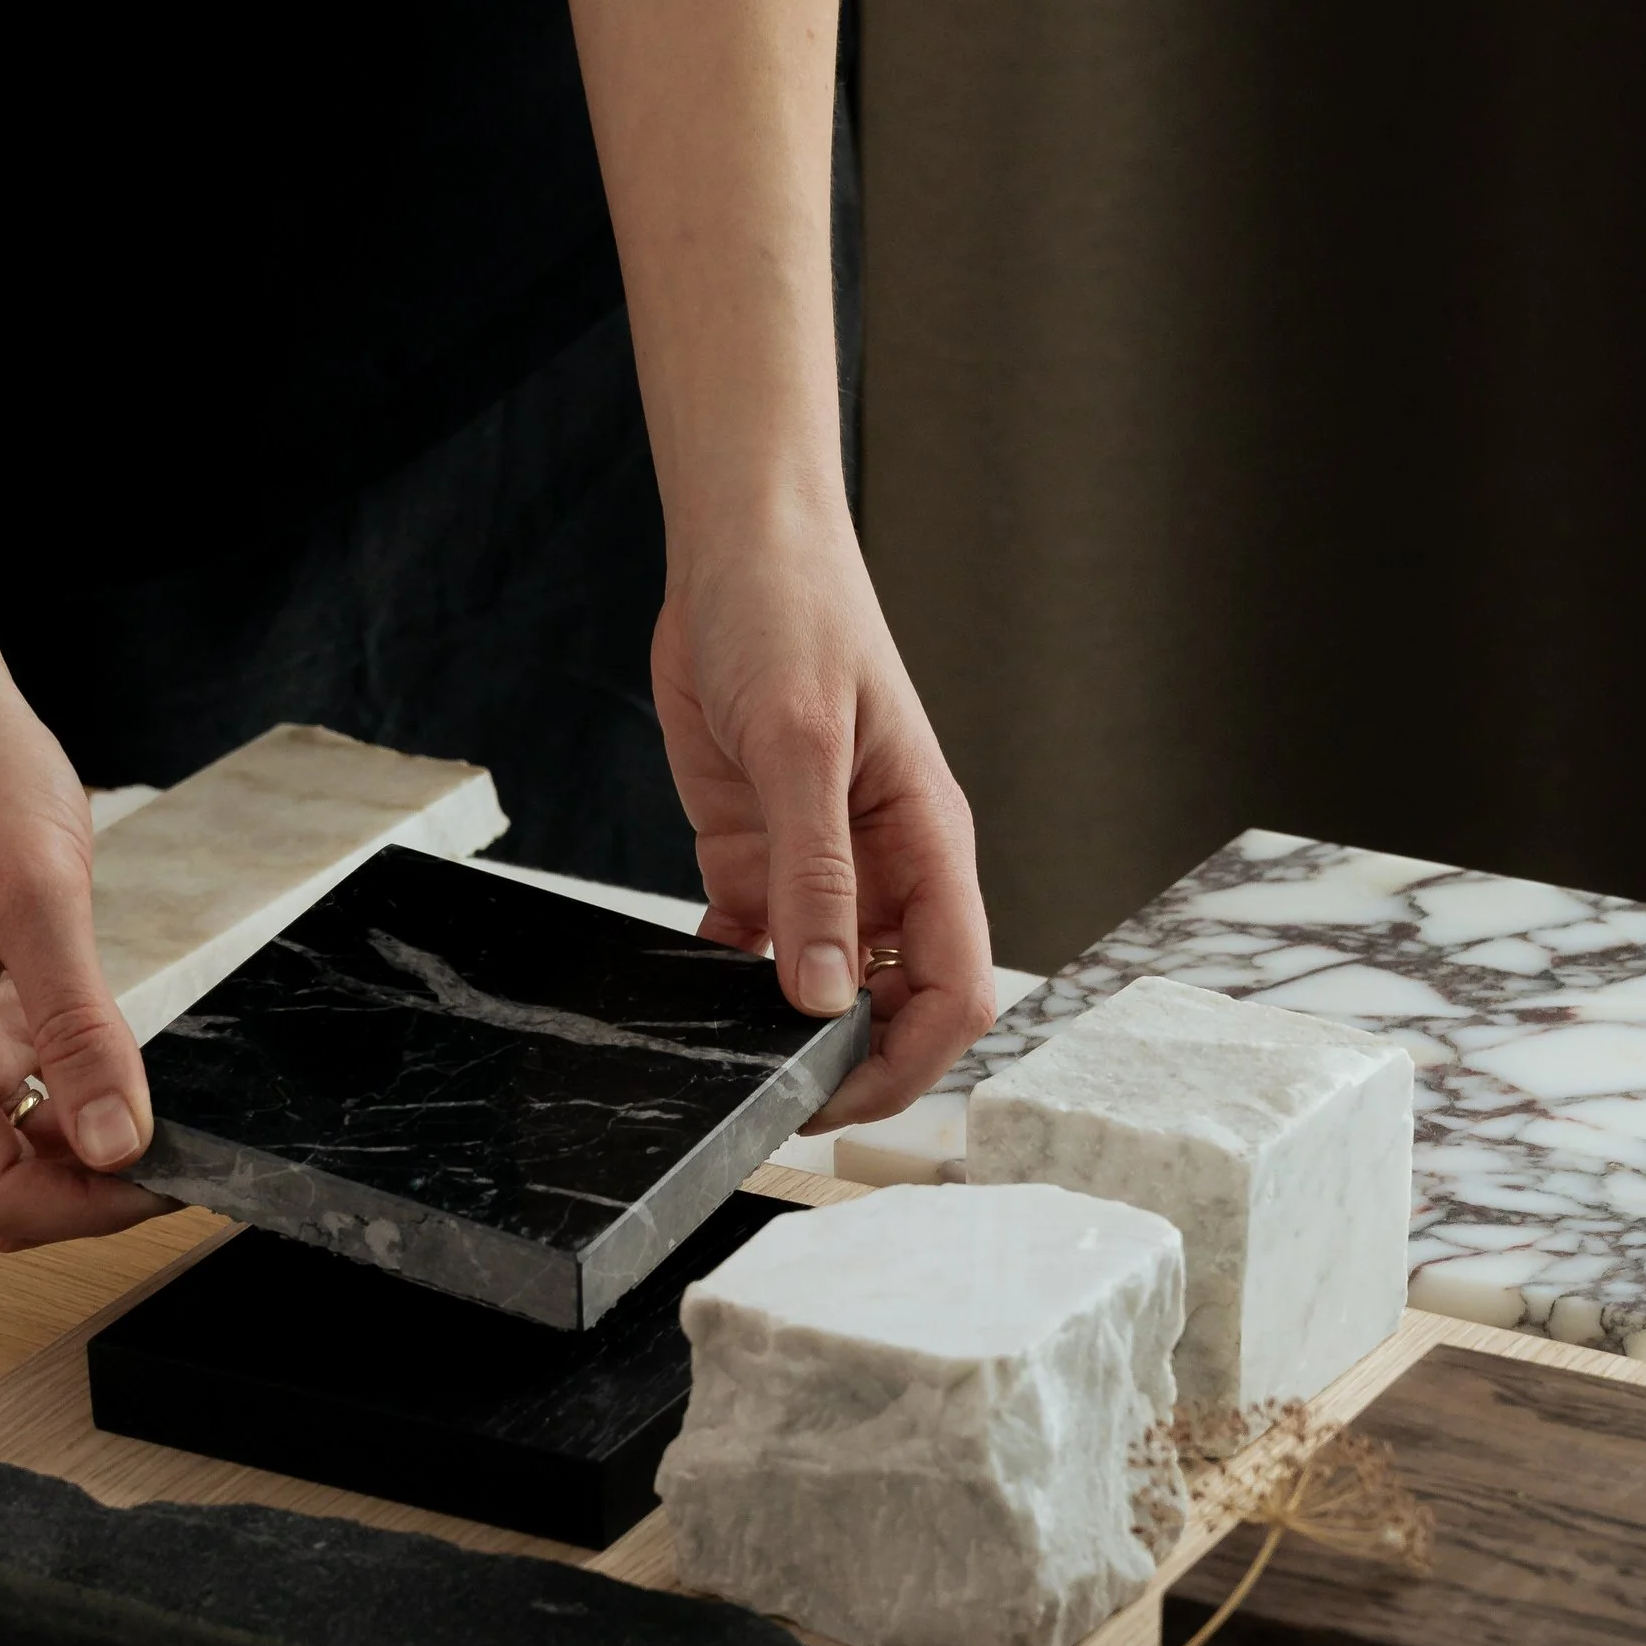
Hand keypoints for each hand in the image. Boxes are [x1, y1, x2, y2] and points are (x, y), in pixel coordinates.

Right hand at [0, 661, 159, 1249]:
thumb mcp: (37, 895)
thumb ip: (77, 1029)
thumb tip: (118, 1146)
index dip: (88, 1208)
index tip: (174, 1168)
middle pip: (7, 1192)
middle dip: (98, 1191)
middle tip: (191, 1141)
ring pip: (21, 1154)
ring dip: (97, 1151)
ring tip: (175, 1108)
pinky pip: (32, 1098)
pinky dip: (87, 1100)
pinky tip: (134, 1065)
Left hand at [653, 502, 996, 1125]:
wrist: (733, 549)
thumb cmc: (797, 614)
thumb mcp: (802, 745)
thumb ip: (815, 875)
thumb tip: (820, 993)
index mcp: (929, 841)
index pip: (952, 987)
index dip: (909, 1057)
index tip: (842, 1095)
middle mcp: (884, 865)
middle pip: (891, 1001)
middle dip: (847, 1060)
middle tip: (774, 1096)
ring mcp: (818, 862)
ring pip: (820, 981)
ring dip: (783, 1024)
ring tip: (727, 1054)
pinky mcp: (754, 849)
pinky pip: (753, 940)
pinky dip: (727, 975)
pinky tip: (692, 988)